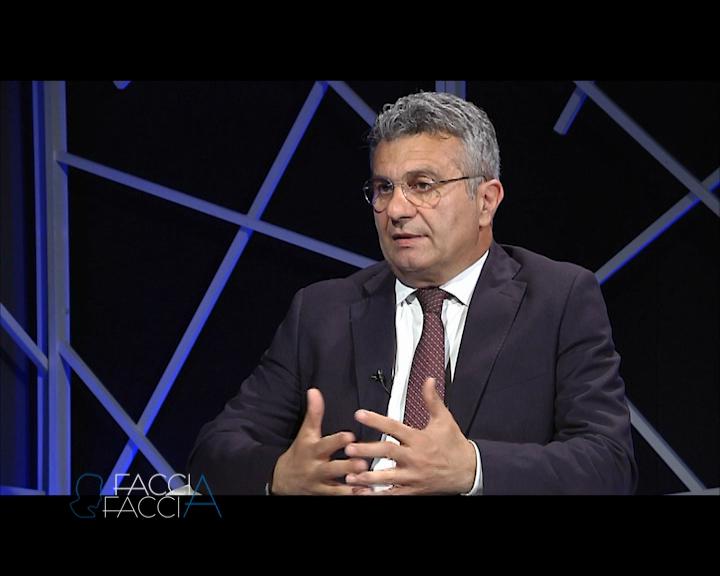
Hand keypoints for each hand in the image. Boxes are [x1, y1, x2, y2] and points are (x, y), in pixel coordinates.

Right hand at [270, 388, 368, 494]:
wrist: (283, 480)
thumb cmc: (300, 452)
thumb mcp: (305, 433)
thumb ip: (313, 413)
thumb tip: (314, 391)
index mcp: (314, 450)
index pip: (325, 444)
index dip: (337, 440)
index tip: (350, 435)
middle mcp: (317, 468)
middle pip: (333, 468)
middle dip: (347, 466)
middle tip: (362, 463)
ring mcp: (321, 484)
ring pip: (337, 488)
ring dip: (352, 486)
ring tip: (368, 484)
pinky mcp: (325, 496)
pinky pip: (339, 498)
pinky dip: (352, 496)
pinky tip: (366, 494)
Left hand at [344, 378, 475, 494]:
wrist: (469, 471)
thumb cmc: (455, 445)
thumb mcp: (444, 420)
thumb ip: (432, 400)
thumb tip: (429, 381)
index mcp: (419, 439)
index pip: (394, 426)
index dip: (376, 420)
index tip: (359, 414)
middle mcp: (414, 457)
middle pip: (387, 452)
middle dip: (367, 451)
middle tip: (349, 449)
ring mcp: (413, 476)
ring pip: (388, 477)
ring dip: (368, 477)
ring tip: (351, 475)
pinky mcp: (414, 490)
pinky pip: (394, 493)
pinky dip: (380, 493)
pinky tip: (365, 493)